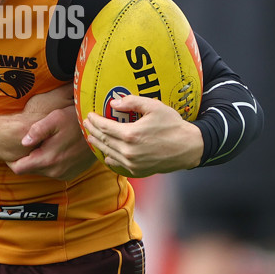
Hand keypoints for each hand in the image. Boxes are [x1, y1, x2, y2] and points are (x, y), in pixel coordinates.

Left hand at [7, 102, 94, 180]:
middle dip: (27, 157)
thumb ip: (37, 130)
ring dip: (40, 159)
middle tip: (30, 142)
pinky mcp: (72, 173)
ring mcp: (64, 174)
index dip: (12, 160)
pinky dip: (52, 162)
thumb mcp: (55, 118)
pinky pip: (54, 170)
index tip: (13, 149)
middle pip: (30, 169)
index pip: (19, 169)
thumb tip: (22, 142)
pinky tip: (56, 148)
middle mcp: (55, 171)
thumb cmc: (76, 120)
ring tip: (45, 143)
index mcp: (47, 159)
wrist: (101, 130)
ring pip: (42, 170)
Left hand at [82, 94, 203, 177]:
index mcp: (130, 135)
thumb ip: (132, 102)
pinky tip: (106, 153)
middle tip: (86, 124)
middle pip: (103, 140)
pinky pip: (117, 164)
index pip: (104, 127)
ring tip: (91, 136)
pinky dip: (109, 157)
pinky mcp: (137, 171)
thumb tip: (113, 103)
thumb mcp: (154, 107)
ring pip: (108, 153)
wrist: (188, 148)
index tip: (89, 115)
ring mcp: (132, 164)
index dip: (94, 121)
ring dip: (97, 144)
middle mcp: (128, 152)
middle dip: (92, 131)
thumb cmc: (172, 125)